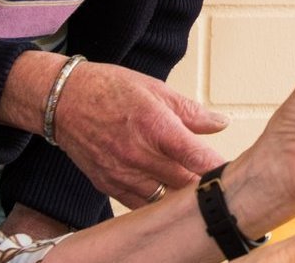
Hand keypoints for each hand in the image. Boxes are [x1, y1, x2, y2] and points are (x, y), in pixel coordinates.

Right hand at [47, 57, 228, 206]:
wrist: (62, 101)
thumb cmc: (108, 89)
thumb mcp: (155, 90)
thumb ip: (191, 112)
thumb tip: (221, 124)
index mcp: (155, 125)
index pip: (197, 158)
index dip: (218, 168)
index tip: (232, 171)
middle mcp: (138, 154)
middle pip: (185, 183)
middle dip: (204, 182)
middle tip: (217, 179)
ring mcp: (121, 173)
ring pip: (165, 198)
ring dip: (181, 193)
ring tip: (192, 185)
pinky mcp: (108, 186)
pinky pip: (141, 205)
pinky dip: (157, 200)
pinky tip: (166, 190)